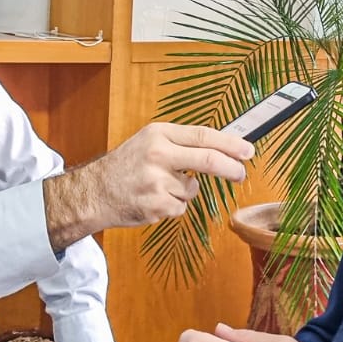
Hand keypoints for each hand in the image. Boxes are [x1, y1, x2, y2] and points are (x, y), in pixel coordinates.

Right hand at [45, 123, 253, 249]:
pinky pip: (180, 208)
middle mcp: (158, 154)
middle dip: (231, 168)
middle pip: (208, 161)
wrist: (94, 192)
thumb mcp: (150, 142)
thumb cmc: (126, 166)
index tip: (248, 150)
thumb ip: (181, 144)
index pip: (203, 135)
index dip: (230, 144)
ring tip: (158, 187)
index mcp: (158, 134)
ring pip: (192, 190)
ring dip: (184, 192)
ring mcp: (156, 181)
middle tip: (241, 174)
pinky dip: (172, 207)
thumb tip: (222, 150)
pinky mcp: (156, 205)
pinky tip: (152, 200)